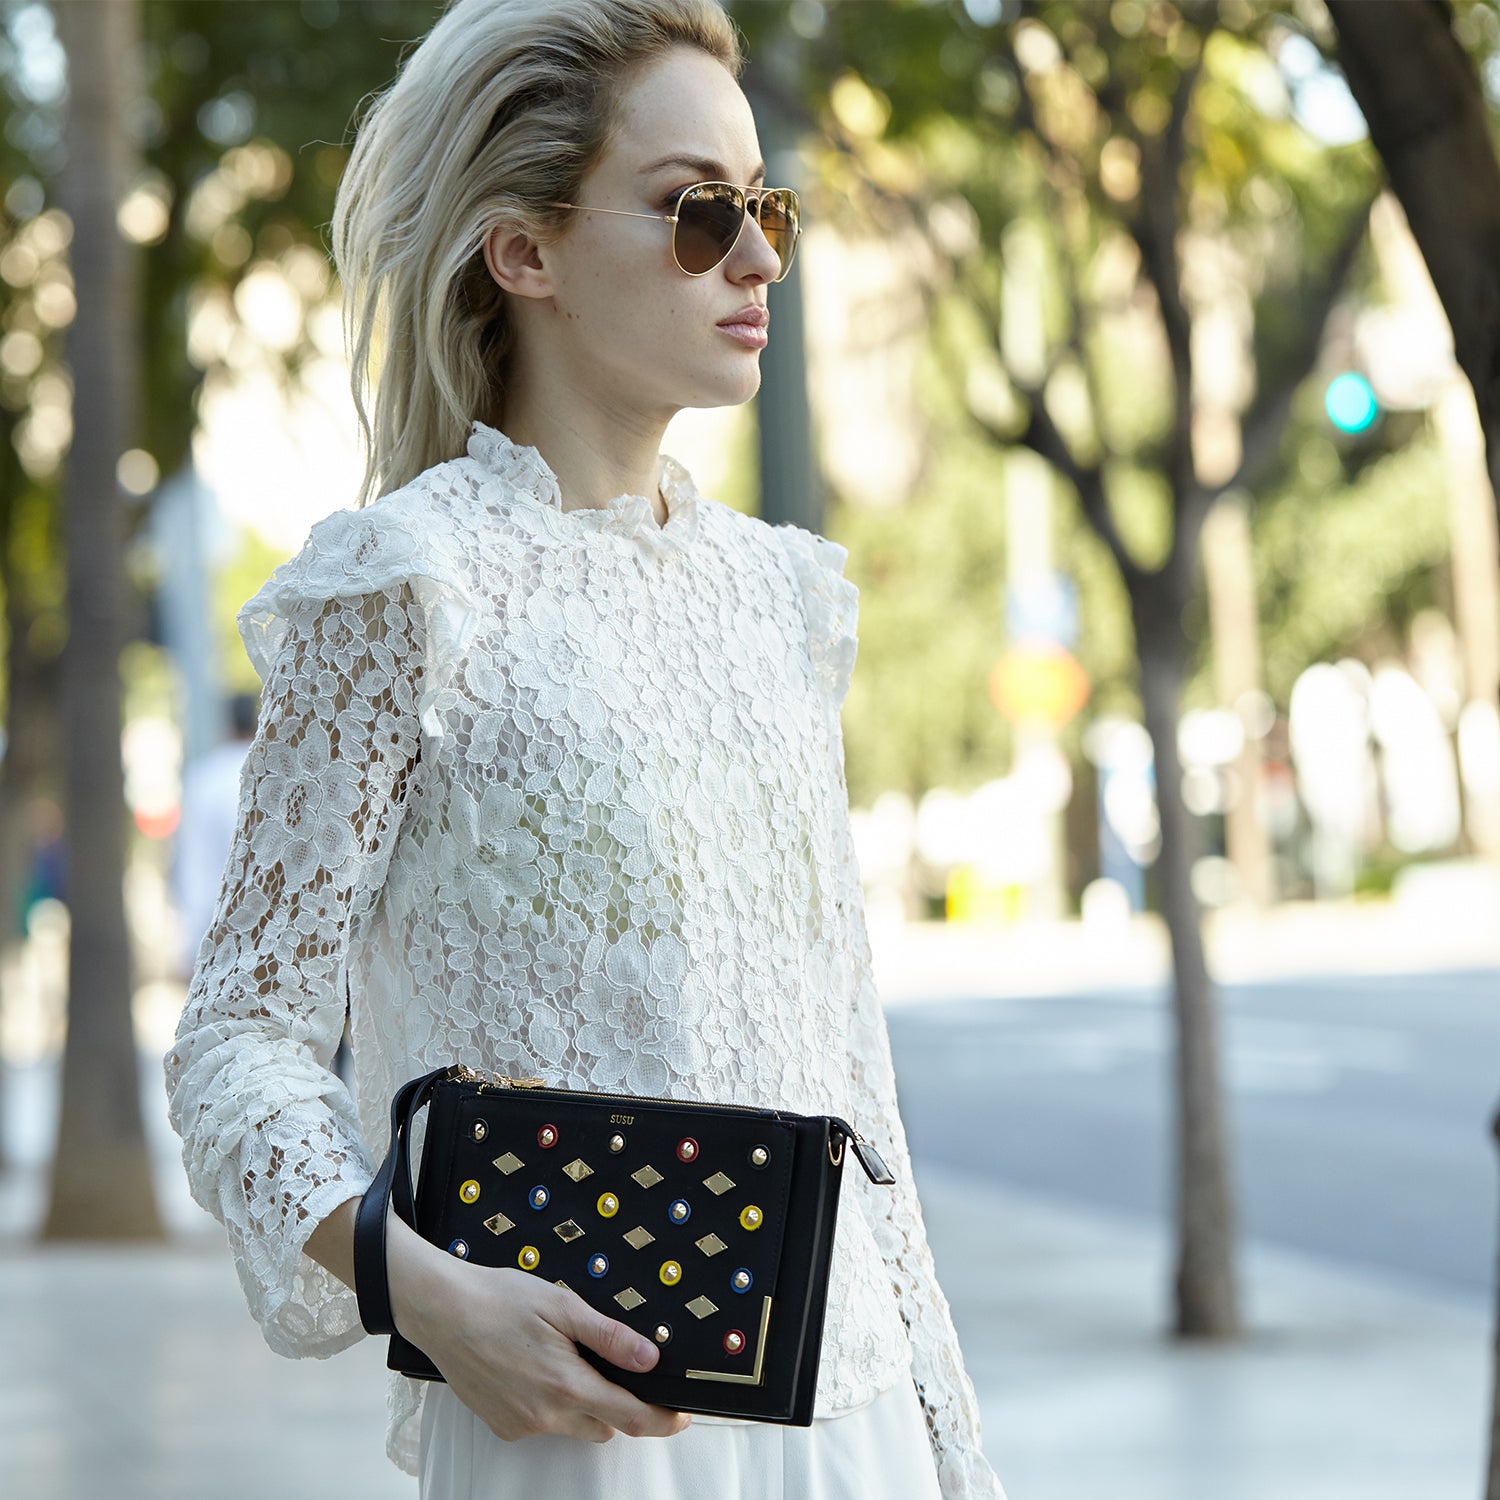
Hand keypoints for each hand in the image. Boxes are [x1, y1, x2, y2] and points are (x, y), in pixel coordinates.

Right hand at [386, 1207, 693, 1443]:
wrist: (442, 1310)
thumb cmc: (498, 1300)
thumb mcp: (563, 1306)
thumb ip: (610, 1337)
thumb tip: (650, 1357)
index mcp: (567, 1386)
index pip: (630, 1417)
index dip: (662, 1419)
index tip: (681, 1415)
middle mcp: (545, 1416)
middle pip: (604, 1425)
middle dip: (617, 1403)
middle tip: (608, 1363)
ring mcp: (521, 1424)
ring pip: (573, 1426)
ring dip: (582, 1404)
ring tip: (564, 1357)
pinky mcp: (501, 1425)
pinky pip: (542, 1424)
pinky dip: (551, 1404)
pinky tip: (535, 1368)